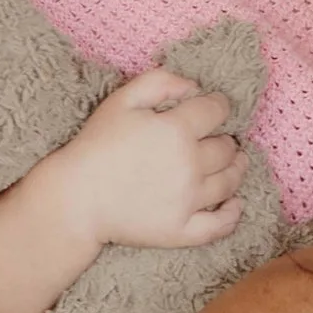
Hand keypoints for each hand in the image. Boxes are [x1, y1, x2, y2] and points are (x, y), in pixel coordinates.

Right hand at [50, 72, 246, 253]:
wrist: (75, 198)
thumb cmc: (96, 146)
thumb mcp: (121, 100)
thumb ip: (159, 82)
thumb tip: (193, 87)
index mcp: (177, 130)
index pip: (216, 111)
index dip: (219, 105)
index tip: (215, 107)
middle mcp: (190, 165)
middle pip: (227, 148)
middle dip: (226, 139)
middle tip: (220, 138)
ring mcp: (188, 201)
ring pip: (229, 182)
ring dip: (236, 169)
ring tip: (236, 164)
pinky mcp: (182, 230)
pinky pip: (220, 225)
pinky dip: (232, 214)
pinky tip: (235, 204)